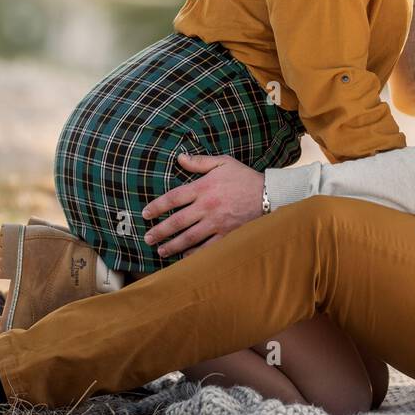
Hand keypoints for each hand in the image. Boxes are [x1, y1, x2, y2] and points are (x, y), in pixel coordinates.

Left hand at [140, 154, 264, 257]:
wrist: (269, 194)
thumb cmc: (244, 177)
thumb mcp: (223, 163)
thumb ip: (200, 162)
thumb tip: (180, 157)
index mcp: (203, 188)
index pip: (173, 198)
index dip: (157, 206)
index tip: (145, 214)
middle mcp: (207, 207)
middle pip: (177, 221)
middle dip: (160, 231)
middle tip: (148, 238)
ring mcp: (216, 223)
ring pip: (189, 237)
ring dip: (172, 245)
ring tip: (161, 251)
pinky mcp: (227, 234)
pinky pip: (207, 247)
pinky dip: (194, 254)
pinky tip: (184, 257)